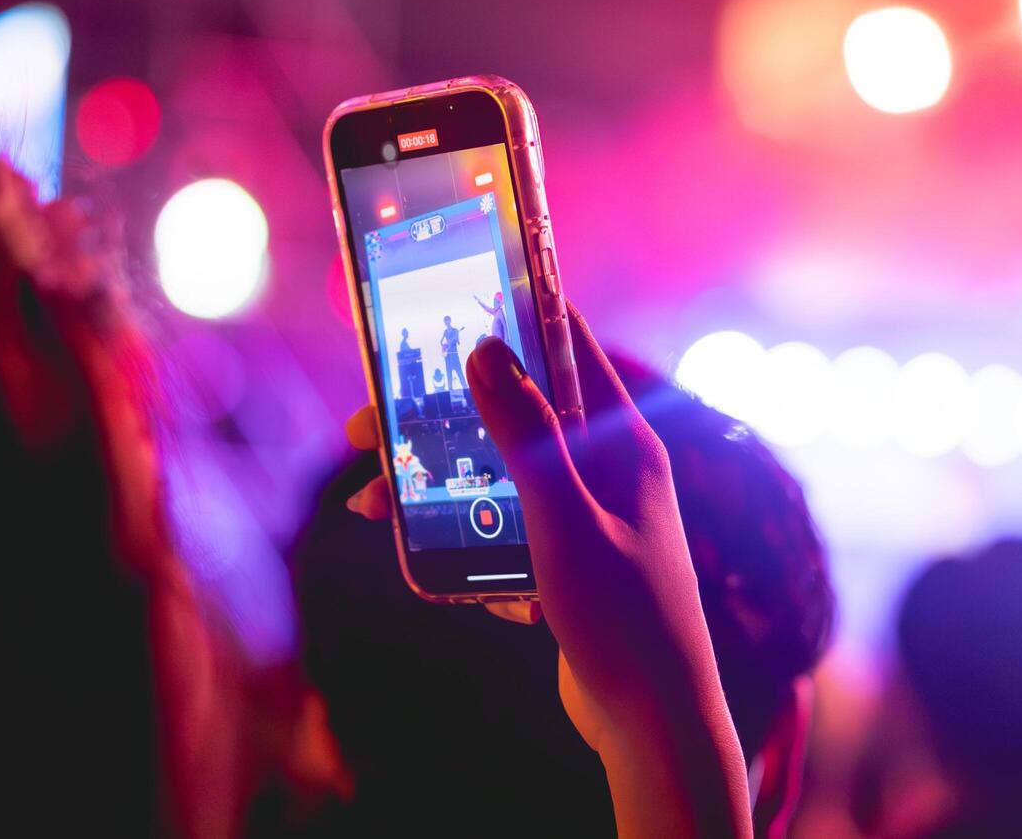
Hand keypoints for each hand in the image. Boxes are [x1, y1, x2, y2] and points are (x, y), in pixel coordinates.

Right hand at [345, 303, 750, 836]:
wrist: (654, 726)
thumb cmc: (624, 620)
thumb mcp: (564, 520)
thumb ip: (526, 435)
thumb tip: (486, 349)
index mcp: (623, 443)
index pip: (568, 346)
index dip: (509, 314)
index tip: (447, 295)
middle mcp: (607, 470)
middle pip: (510, 416)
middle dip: (437, 418)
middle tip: (367, 424)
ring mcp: (587, 517)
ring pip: (495, 477)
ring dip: (434, 486)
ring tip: (370, 505)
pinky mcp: (567, 562)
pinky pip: (501, 531)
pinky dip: (461, 539)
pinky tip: (427, 563)